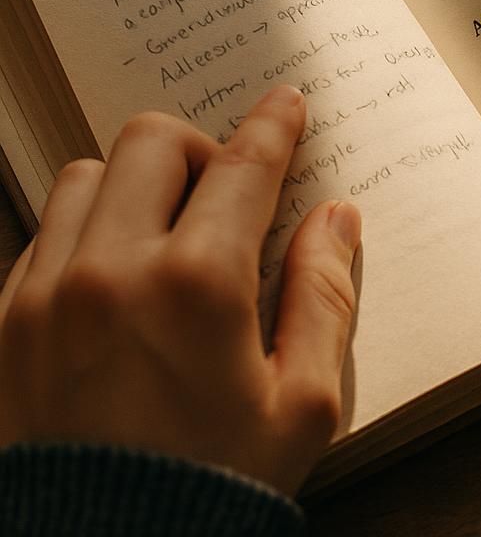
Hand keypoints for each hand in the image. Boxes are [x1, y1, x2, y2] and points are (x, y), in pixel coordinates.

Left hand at [0, 84, 360, 494]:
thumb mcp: (303, 402)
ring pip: (86, 176)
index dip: (273, 125)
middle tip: (223, 186)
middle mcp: (112, 272)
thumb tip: (335, 219)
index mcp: (197, 286)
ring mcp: (44, 295)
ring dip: (133, 183)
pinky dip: (85, 229)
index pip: (243, 166)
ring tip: (163, 229)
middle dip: (198, 146)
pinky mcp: (2, 326)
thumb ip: (324, 295)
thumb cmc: (212, 488)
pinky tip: (114, 273)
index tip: (285, 105)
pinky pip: (42, 233)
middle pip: (150, 142)